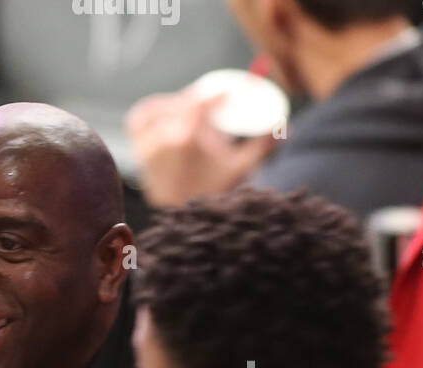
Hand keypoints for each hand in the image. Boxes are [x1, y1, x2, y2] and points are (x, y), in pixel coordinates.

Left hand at [125, 88, 274, 207]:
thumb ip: (264, 145)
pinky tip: (168, 113)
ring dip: (173, 104)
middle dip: (198, 100)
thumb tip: (286, 125)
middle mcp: (159, 142)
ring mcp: (144, 147)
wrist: (185, 220)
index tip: (229, 93)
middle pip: (178, 105)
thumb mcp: (242, 168)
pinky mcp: (137, 154)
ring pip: (154, 110)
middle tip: (212, 102)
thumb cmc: (215, 191)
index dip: (213, 94)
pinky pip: (138, 121)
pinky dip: (151, 113)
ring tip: (191, 109)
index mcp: (184, 140)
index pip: (196, 103)